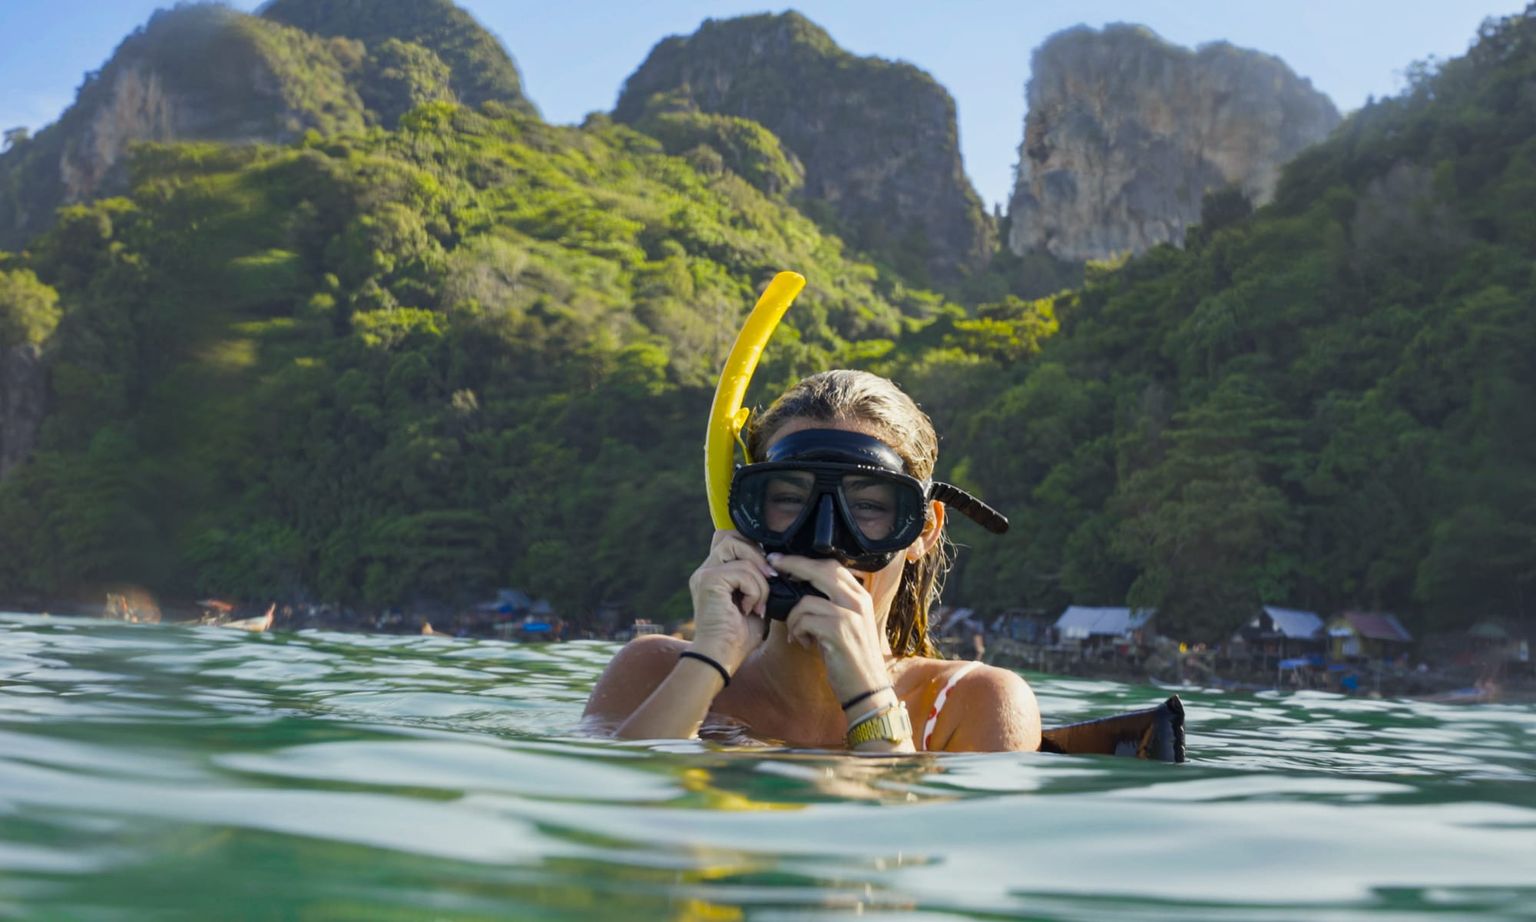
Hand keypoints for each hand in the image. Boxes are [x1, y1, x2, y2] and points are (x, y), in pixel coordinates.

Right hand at [686, 530, 772, 670]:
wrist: (721, 658)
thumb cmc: (737, 637)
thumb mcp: (754, 601)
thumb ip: (758, 580)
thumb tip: (775, 565)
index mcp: (714, 573)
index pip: (730, 539)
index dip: (751, 547)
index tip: (766, 573)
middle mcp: (705, 569)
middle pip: (734, 536)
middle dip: (757, 556)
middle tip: (768, 582)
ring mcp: (704, 573)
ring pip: (740, 549)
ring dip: (758, 578)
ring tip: (758, 603)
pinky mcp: (708, 580)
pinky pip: (742, 571)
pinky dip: (754, 590)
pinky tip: (750, 608)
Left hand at [768, 553, 891, 705]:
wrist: (867, 688)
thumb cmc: (852, 658)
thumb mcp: (848, 624)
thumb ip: (832, 604)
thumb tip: (801, 589)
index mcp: (861, 596)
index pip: (832, 565)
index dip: (806, 560)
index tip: (784, 559)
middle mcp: (858, 601)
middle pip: (821, 570)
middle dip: (793, 565)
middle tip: (774, 566)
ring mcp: (850, 615)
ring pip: (806, 600)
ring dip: (794, 618)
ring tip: (798, 633)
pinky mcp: (838, 631)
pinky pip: (804, 620)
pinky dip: (798, 631)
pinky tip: (804, 644)